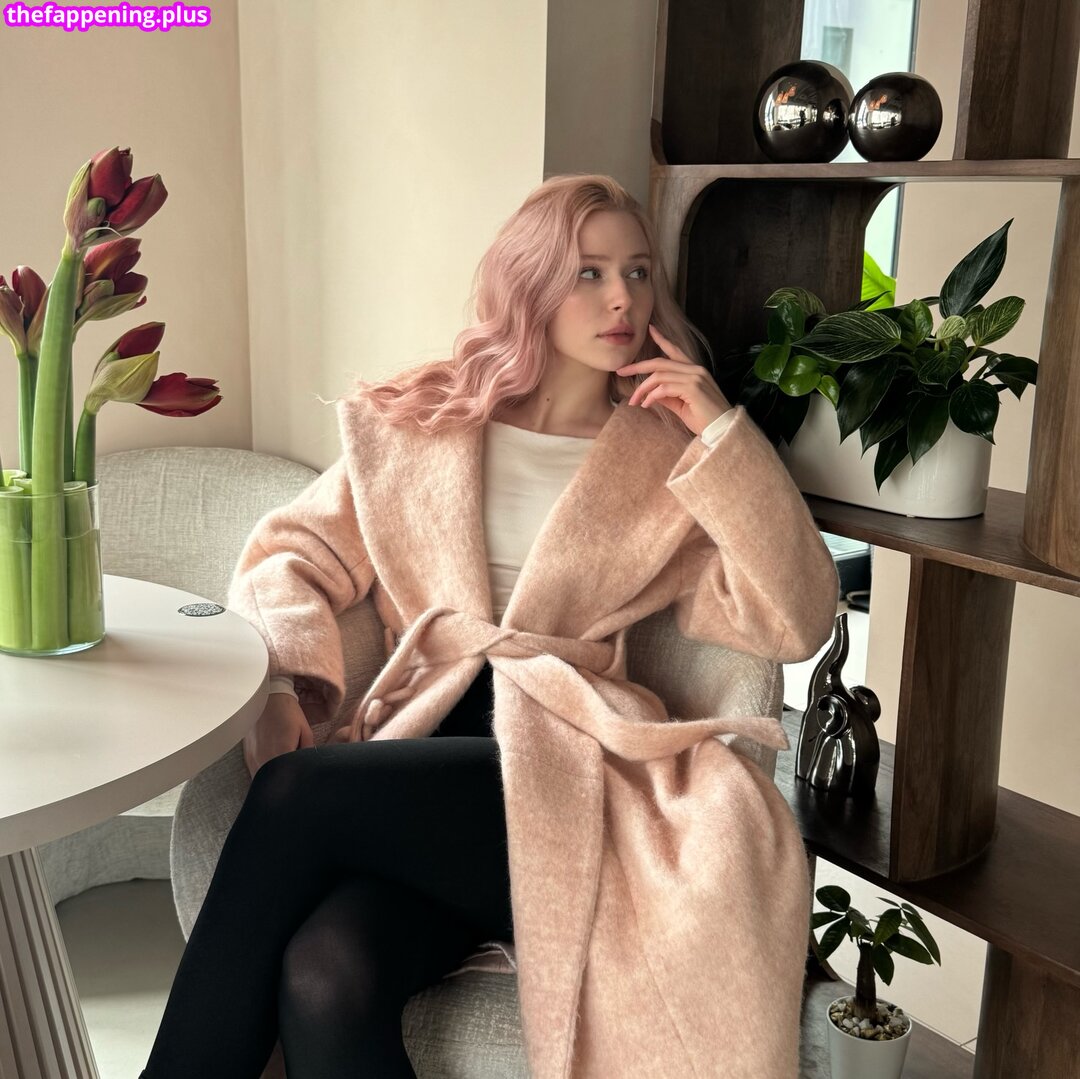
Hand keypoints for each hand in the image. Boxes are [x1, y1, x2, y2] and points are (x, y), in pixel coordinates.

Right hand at [243, 693, 314, 777]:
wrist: (268, 697)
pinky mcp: (247, 756)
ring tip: (283, 772)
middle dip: (285, 782)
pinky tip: (273, 767)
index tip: (302, 780)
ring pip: (263, 780)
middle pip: (274, 782)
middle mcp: (264, 758)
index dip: (297, 780)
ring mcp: (253, 758)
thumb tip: (309, 766)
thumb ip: (308, 751)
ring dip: (273, 779)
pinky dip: (264, 774)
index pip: (290, 777)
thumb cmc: (288, 712)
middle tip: (293, 778)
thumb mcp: (305, 730)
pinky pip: (255, 772)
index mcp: (281, 752)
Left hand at [616, 324, 731, 436]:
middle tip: (620, 371)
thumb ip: (667, 396)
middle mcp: (695, 370)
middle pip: (660, 362)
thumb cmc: (704, 419)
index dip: (662, 339)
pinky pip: (663, 388)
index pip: (675, 350)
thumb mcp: (681, 405)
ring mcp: (695, 378)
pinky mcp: (693, 388)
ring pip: (659, 376)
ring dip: (642, 389)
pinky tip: (646, 405)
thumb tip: (651, 393)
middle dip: (637, 366)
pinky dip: (651, 396)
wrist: (722, 430)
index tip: (650, 330)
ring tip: (634, 401)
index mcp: (694, 371)